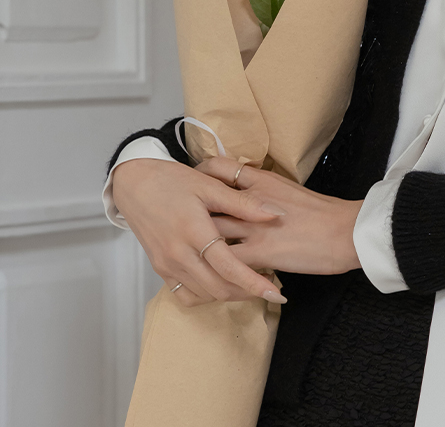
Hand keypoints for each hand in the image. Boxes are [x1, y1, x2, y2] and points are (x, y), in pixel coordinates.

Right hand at [112, 158, 287, 307]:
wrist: (136, 183)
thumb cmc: (173, 181)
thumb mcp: (210, 186)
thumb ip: (243, 203)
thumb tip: (276, 213)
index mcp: (194, 231)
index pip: (229, 268)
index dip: (254, 283)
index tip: (277, 293)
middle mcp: (178, 254)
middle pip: (218, 288)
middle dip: (247, 293)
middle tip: (269, 287)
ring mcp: (166, 265)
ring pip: (204, 294)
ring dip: (229, 294)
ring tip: (251, 284)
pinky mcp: (160, 268)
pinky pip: (185, 293)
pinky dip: (206, 294)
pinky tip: (221, 283)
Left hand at [196, 157, 363, 276]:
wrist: (347, 230)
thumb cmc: (326, 213)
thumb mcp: (292, 191)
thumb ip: (267, 194)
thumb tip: (251, 200)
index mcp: (263, 181)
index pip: (219, 168)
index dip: (199, 175)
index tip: (192, 184)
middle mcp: (252, 201)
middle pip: (206, 201)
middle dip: (189, 214)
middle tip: (177, 222)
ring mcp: (254, 228)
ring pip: (210, 235)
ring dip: (197, 248)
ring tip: (185, 257)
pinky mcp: (260, 254)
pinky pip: (227, 266)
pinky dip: (216, 275)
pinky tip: (209, 282)